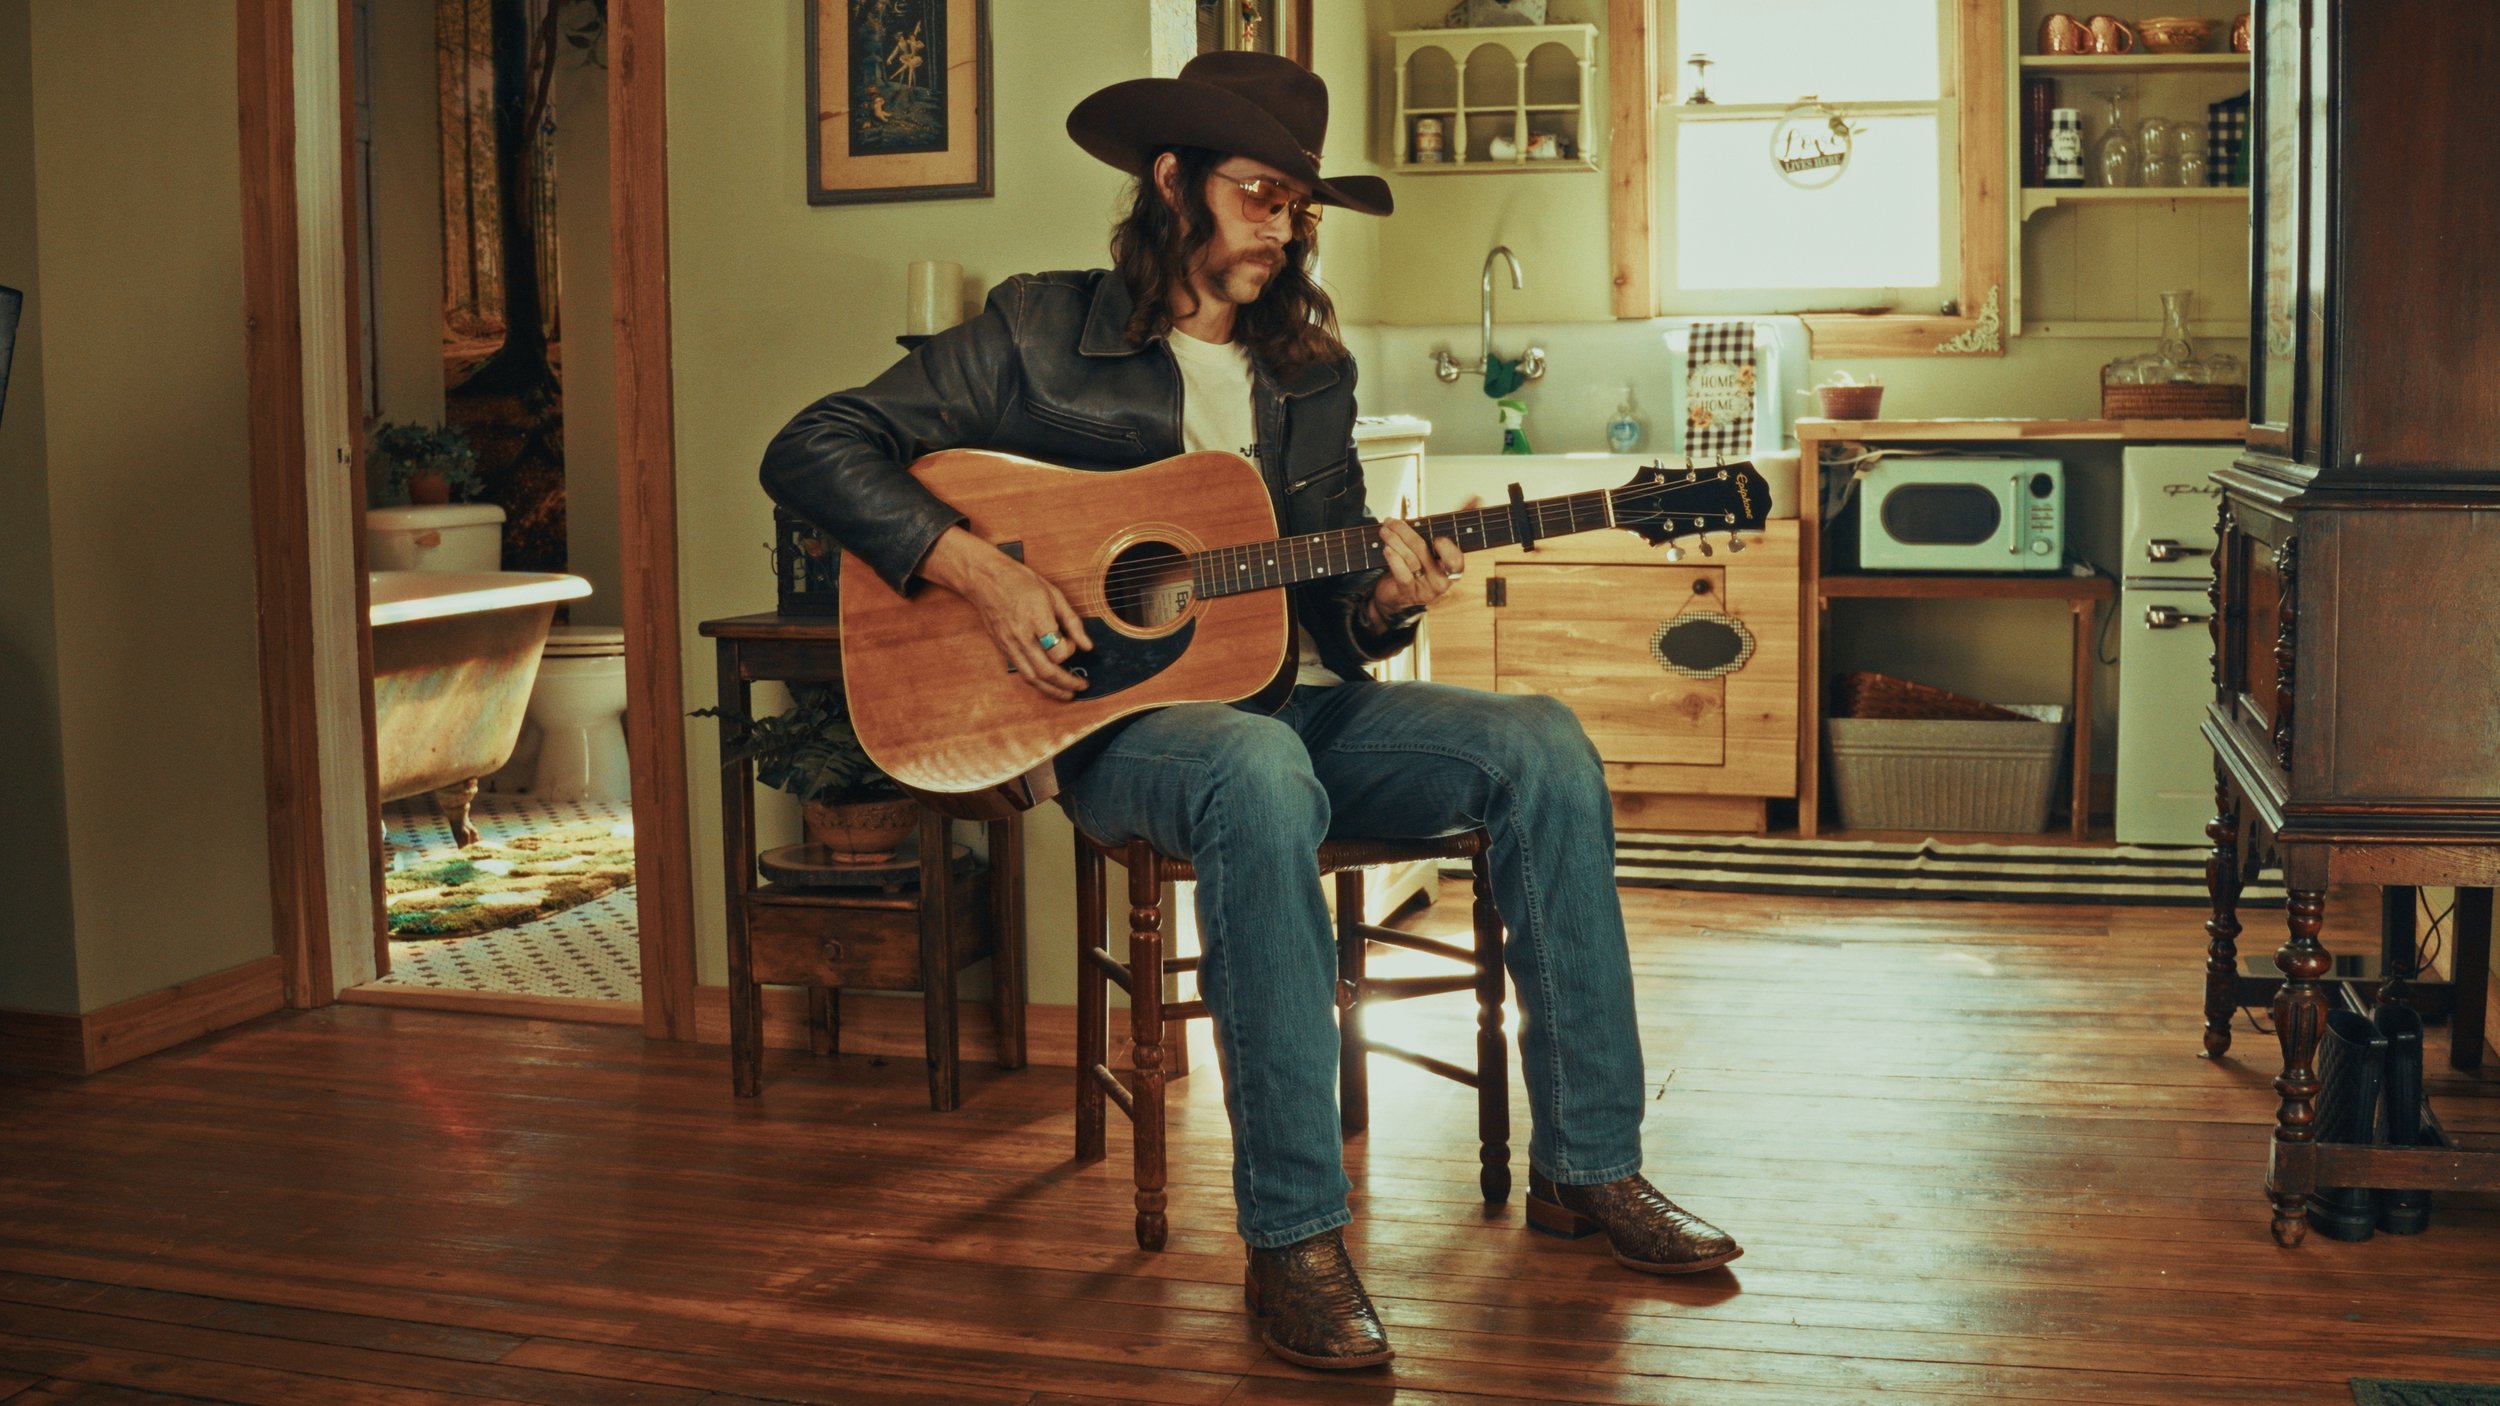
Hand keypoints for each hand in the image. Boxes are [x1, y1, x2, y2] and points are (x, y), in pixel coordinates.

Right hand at [920, 526, 1094, 700]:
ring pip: (1032, 678)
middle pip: (1046, 671)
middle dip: (1067, 683)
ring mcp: (1010, 645)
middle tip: (1081, 686)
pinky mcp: (1003, 649)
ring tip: (1067, 693)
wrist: (986, 580)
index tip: (1074, 644)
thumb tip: (1087, 645)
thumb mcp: (1054, 595)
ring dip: (1052, 690)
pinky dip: (1037, 682)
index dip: (1071, 651)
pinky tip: (1048, 683)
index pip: (1058, 650)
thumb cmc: (1019, 582)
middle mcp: (1022, 636)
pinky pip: (1021, 672)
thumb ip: (1072, 622)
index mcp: (1036, 619)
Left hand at [1363, 515, 1465, 633]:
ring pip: (1410, 560)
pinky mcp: (1408, 593)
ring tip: (1385, 529)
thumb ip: (1456, 522)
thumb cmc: (1421, 563)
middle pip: (1424, 551)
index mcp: (1453, 568)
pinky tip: (1387, 548)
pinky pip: (1402, 575)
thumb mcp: (1437, 543)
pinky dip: (1393, 559)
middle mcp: (1442, 581)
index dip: (1449, 551)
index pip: (1457, 561)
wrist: (1398, 593)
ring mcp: (1425, 589)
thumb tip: (1477, 498)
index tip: (1439, 539)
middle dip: (1406, 533)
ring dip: (1394, 541)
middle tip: (1392, 521)